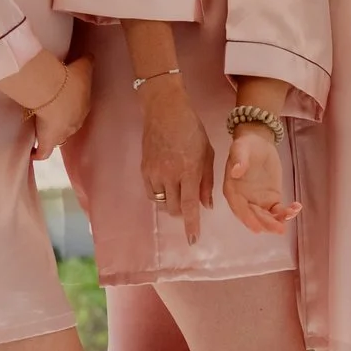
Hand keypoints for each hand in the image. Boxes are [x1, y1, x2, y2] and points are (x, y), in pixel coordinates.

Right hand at [23, 56, 92, 159]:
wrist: (56, 95)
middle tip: (54, 115)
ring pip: (59, 138)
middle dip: (64, 121)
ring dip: (53, 134)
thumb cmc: (71, 80)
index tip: (65, 101)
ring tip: (43, 130)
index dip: (73, 105)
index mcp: (84, 106)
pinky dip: (38, 154)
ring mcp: (62, 135)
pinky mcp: (47, 142)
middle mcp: (75, 123)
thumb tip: (90, 56)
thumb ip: (88, 60)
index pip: (80, 108)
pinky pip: (43, 152)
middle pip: (70, 124)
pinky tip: (32, 153)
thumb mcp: (84, 66)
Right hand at [138, 72, 213, 242]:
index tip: (193, 240)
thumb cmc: (192, 129)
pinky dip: (159, 195)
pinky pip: (151, 193)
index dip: (191, 225)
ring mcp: (154, 173)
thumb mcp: (207, 153)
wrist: (165, 111)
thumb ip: (207, 181)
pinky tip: (166, 186)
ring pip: (161, 202)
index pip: (189, 206)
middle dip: (182, 213)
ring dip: (171, 203)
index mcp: (189, 170)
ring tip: (178, 190)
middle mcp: (170, 175)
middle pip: (173, 209)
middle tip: (189, 205)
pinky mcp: (143, 170)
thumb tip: (206, 206)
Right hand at [222, 125, 301, 235]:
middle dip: (266, 224)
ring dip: (277, 221)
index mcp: (232, 191)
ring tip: (290, 216)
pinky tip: (296, 208)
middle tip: (279, 228)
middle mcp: (244, 200)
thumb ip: (239, 160)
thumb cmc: (246, 146)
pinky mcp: (271, 198)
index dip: (248, 219)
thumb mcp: (240, 149)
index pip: (239, 209)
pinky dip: (286, 212)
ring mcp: (258, 201)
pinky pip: (278, 210)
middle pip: (254, 216)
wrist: (258, 142)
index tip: (258, 228)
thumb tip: (236, 171)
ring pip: (267, 217)